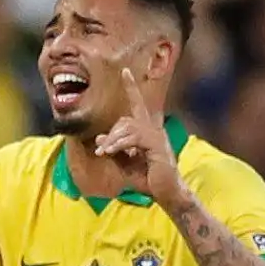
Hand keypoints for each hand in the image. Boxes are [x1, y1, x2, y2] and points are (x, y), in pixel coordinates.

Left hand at [93, 70, 183, 203]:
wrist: (165, 194)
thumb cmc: (147, 180)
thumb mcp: (124, 164)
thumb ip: (113, 150)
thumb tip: (99, 137)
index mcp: (146, 131)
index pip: (138, 105)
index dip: (131, 88)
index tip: (125, 71)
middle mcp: (153, 129)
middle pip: (125, 120)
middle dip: (110, 134)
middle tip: (101, 150)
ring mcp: (157, 136)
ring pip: (127, 127)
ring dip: (112, 140)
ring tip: (104, 152)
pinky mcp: (156, 144)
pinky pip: (133, 137)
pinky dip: (118, 144)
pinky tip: (108, 152)